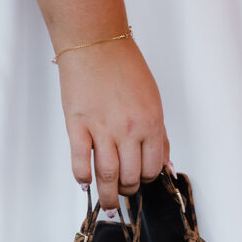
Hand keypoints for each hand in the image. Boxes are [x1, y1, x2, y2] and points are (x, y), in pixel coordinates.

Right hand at [57, 38, 169, 209]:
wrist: (95, 42)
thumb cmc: (124, 67)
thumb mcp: (153, 101)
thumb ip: (158, 135)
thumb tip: (163, 165)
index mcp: (151, 123)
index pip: (152, 168)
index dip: (146, 180)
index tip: (139, 181)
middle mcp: (128, 130)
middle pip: (130, 177)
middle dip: (128, 191)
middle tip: (123, 192)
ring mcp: (102, 129)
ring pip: (107, 177)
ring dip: (107, 194)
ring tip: (107, 199)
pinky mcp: (78, 126)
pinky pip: (81, 163)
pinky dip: (83, 178)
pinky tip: (85, 181)